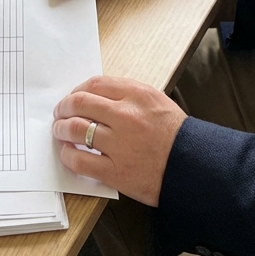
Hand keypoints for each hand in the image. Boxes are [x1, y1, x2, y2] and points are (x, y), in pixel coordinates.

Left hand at [52, 75, 186, 205]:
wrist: (195, 168)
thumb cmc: (177, 136)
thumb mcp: (157, 102)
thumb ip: (128, 95)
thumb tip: (97, 97)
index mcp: (137, 95)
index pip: (96, 84)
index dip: (77, 90)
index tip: (73, 97)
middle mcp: (126, 115)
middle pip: (80, 103)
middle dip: (64, 108)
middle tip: (60, 113)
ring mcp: (119, 144)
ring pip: (75, 129)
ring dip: (61, 129)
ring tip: (60, 132)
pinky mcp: (115, 171)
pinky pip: (79, 160)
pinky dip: (68, 155)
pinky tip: (68, 153)